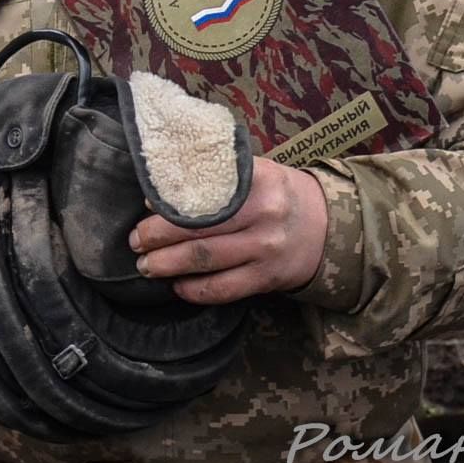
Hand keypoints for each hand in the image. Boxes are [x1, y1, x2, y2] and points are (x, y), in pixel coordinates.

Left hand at [128, 158, 327, 305]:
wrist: (328, 227)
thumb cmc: (278, 194)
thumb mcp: (256, 172)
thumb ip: (215, 176)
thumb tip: (160, 192)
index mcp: (258, 181)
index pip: (205, 192)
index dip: (169, 204)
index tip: (144, 209)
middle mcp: (263, 215)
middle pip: (199, 230)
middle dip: (158, 238)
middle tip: (135, 242)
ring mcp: (266, 250)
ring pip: (207, 262)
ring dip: (169, 266)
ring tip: (146, 266)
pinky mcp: (268, 279)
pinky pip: (225, 289)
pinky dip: (195, 290)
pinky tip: (178, 286)